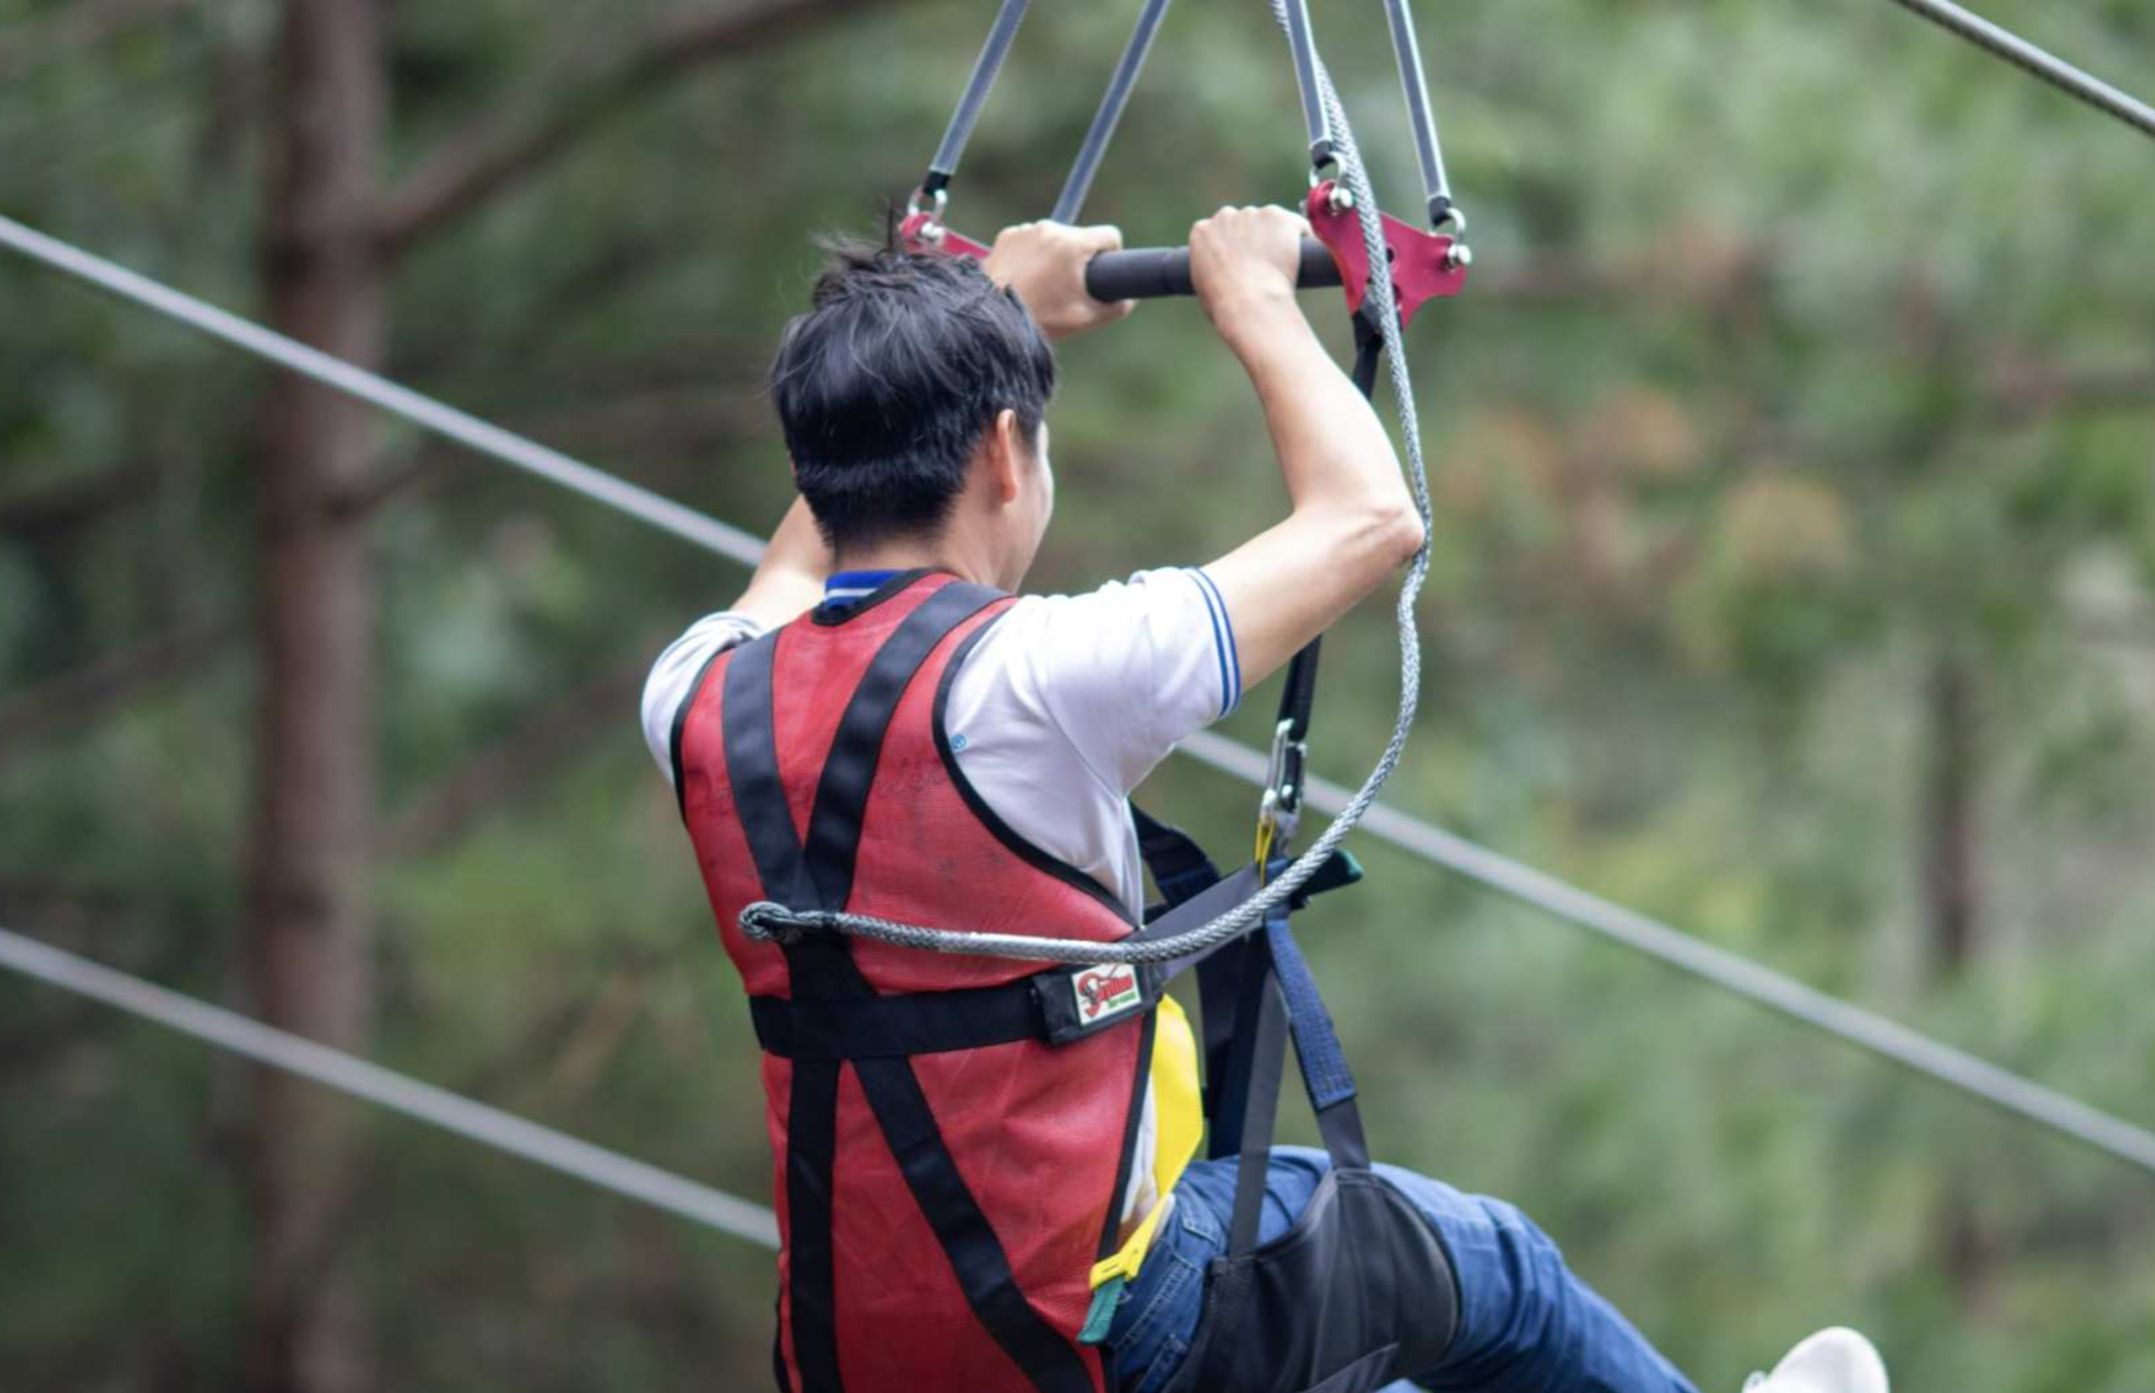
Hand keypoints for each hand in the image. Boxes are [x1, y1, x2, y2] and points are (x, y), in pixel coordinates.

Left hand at [984, 221, 1133, 340]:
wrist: (992, 321)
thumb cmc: (1040, 320)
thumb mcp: (1085, 319)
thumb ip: (1116, 307)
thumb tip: (1128, 299)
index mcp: (1072, 244)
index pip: (1109, 235)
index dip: (1113, 254)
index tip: (1104, 270)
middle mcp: (1049, 229)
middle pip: (1079, 237)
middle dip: (1079, 259)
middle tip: (1068, 288)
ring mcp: (1025, 230)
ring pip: (1053, 239)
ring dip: (1054, 256)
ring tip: (1043, 286)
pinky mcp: (1006, 236)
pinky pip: (1030, 241)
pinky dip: (1032, 256)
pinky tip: (1025, 279)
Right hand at [1188, 205, 1305, 338]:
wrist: (1250, 303)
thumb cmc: (1226, 305)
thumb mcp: (1205, 287)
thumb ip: (1210, 271)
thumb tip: (1222, 277)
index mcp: (1202, 232)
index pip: (1218, 229)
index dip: (1232, 244)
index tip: (1242, 257)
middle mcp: (1225, 216)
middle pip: (1243, 220)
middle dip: (1253, 235)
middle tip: (1263, 260)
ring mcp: (1253, 214)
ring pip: (1269, 221)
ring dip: (1276, 236)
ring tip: (1283, 263)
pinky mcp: (1279, 218)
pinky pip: (1295, 223)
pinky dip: (1301, 235)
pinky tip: (1303, 254)